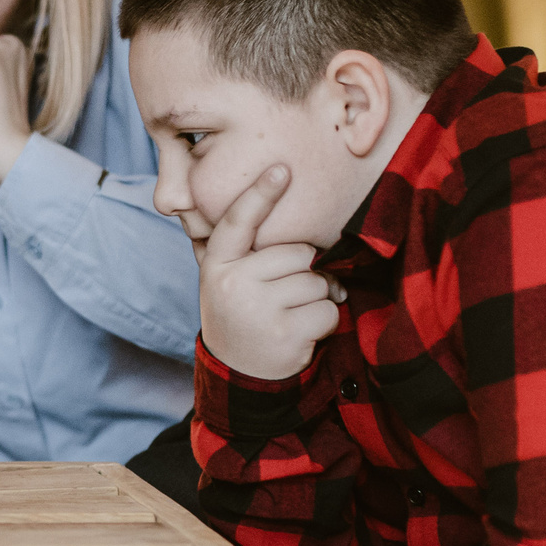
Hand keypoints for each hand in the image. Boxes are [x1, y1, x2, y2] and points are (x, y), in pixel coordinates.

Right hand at [198, 165, 345, 379]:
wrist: (239, 376)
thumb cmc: (243, 316)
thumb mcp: (231, 281)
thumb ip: (249, 252)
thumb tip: (294, 219)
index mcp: (217, 265)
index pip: (238, 222)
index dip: (260, 194)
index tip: (281, 169)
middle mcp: (232, 283)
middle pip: (297, 253)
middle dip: (304, 272)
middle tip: (287, 296)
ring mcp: (258, 309)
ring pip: (316, 281)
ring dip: (316, 299)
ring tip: (290, 316)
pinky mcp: (285, 333)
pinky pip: (328, 310)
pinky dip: (325, 322)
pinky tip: (301, 333)